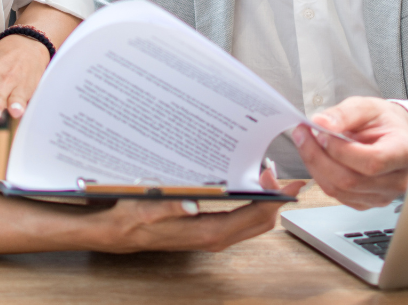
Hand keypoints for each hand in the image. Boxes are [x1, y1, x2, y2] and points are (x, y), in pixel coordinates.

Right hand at [89, 169, 305, 252]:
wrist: (122, 232)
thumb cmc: (135, 217)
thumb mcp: (148, 207)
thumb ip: (171, 208)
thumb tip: (193, 205)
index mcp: (207, 232)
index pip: (254, 217)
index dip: (274, 199)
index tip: (284, 181)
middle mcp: (217, 237)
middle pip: (262, 222)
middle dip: (276, 198)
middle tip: (275, 170)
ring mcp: (215, 236)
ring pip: (255, 222)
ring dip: (266, 200)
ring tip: (265, 174)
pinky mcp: (211, 231)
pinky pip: (243, 220)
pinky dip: (254, 204)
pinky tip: (249, 184)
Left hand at [291, 96, 407, 209]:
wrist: (393, 136)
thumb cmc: (383, 121)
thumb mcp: (367, 106)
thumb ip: (345, 113)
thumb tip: (321, 122)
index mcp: (404, 152)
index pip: (372, 162)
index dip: (341, 151)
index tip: (322, 132)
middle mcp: (397, 180)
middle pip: (351, 180)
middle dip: (318, 157)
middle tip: (302, 134)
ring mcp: (382, 196)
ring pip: (339, 190)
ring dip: (315, 166)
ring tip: (306, 142)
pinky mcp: (366, 203)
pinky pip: (336, 196)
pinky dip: (320, 176)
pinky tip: (317, 157)